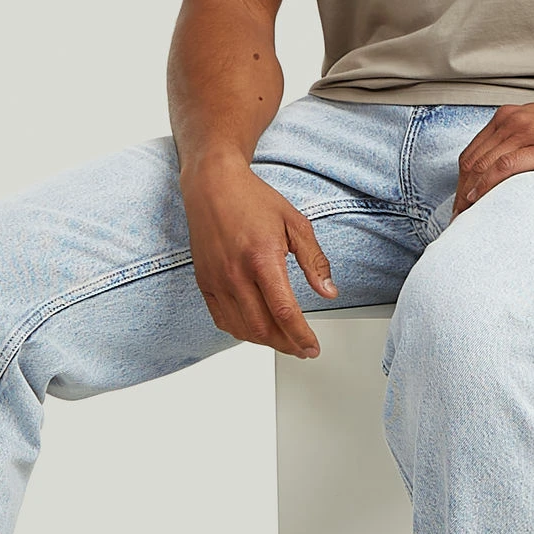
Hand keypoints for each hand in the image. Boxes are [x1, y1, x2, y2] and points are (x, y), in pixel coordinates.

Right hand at [181, 162, 337, 357]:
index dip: (301, 336)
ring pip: (242, 330)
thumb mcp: (295, 223)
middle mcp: (236, 274)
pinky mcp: (205, 283)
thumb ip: (314, 260)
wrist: (212, 185)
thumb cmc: (253, 199)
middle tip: (303, 348)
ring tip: (284, 340)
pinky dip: (242, 332)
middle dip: (287, 345)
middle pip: (263, 328)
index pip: (284, 312)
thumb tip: (328, 291)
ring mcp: (217, 281)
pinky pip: (222, 320)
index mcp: (262, 259)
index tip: (313, 347)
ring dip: (266, 342)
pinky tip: (257, 328)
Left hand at [452, 101, 533, 216]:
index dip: (462, 182)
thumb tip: (499, 170)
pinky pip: (505, 167)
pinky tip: (480, 200)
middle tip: (459, 218)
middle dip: (461, 192)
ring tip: (466, 217)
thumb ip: (518, 141)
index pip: (473, 153)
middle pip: (473, 162)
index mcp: (509, 117)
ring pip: (484, 165)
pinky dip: (487, 185)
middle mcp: (513, 121)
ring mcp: (528, 133)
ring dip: (469, 194)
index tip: (461, 204)